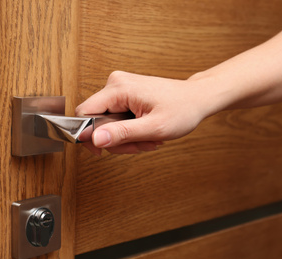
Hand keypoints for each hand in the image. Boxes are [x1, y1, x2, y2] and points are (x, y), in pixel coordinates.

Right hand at [75, 71, 212, 154]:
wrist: (197, 98)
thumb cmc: (182, 109)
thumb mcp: (154, 128)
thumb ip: (122, 133)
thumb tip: (94, 139)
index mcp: (119, 88)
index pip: (84, 113)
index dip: (88, 135)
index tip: (103, 150)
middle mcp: (115, 83)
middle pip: (96, 120)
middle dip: (115, 139)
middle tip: (138, 145)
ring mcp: (120, 87)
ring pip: (106, 122)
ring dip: (125, 137)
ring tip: (146, 139)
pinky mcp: (124, 93)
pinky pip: (115, 117)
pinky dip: (128, 130)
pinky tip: (144, 132)